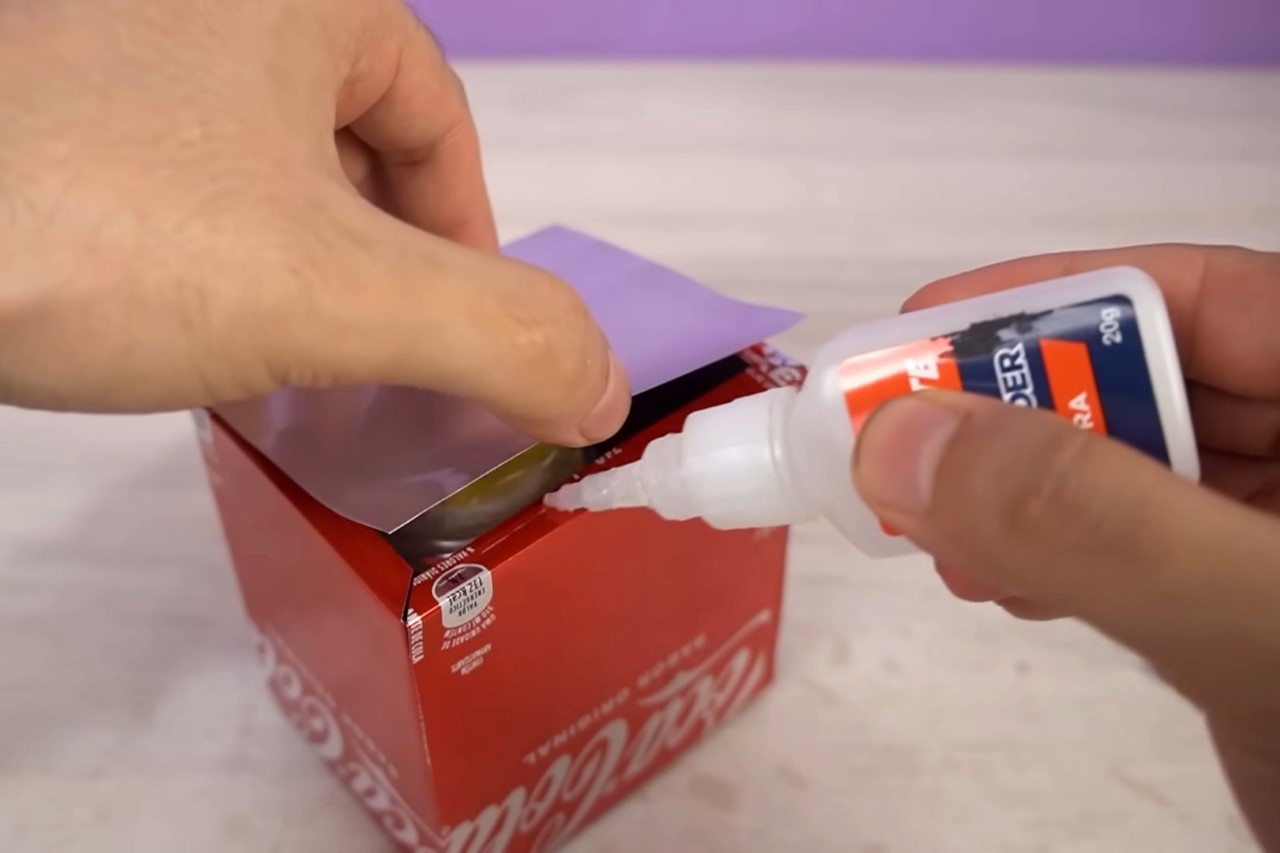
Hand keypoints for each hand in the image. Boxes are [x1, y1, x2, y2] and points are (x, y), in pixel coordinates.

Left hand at [0, 0, 628, 446]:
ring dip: (286, 262)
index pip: (432, 112)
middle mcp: (197, 0)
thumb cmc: (109, 237)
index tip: (457, 337)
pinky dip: (193, 251)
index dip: (467, 235)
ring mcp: (103, 48)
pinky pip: (160, 174)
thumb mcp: (340, 296)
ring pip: (248, 160)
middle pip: (343, 137)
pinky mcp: (35, 111)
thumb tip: (605, 388)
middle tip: (370, 359)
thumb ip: (501, 338)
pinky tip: (166, 320)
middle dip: (375, 257)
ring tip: (276, 355)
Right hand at [852, 245, 1279, 848]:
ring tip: (935, 536)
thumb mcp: (1259, 619)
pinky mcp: (1251, 602)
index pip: (1200, 296)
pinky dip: (1057, 557)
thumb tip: (899, 436)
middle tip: (900, 452)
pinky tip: (1003, 585)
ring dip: (1021, 495)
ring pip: (1132, 467)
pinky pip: (1136, 547)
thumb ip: (1092, 520)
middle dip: (1019, 416)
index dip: (1049, 300)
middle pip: (1155, 378)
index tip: (913, 336)